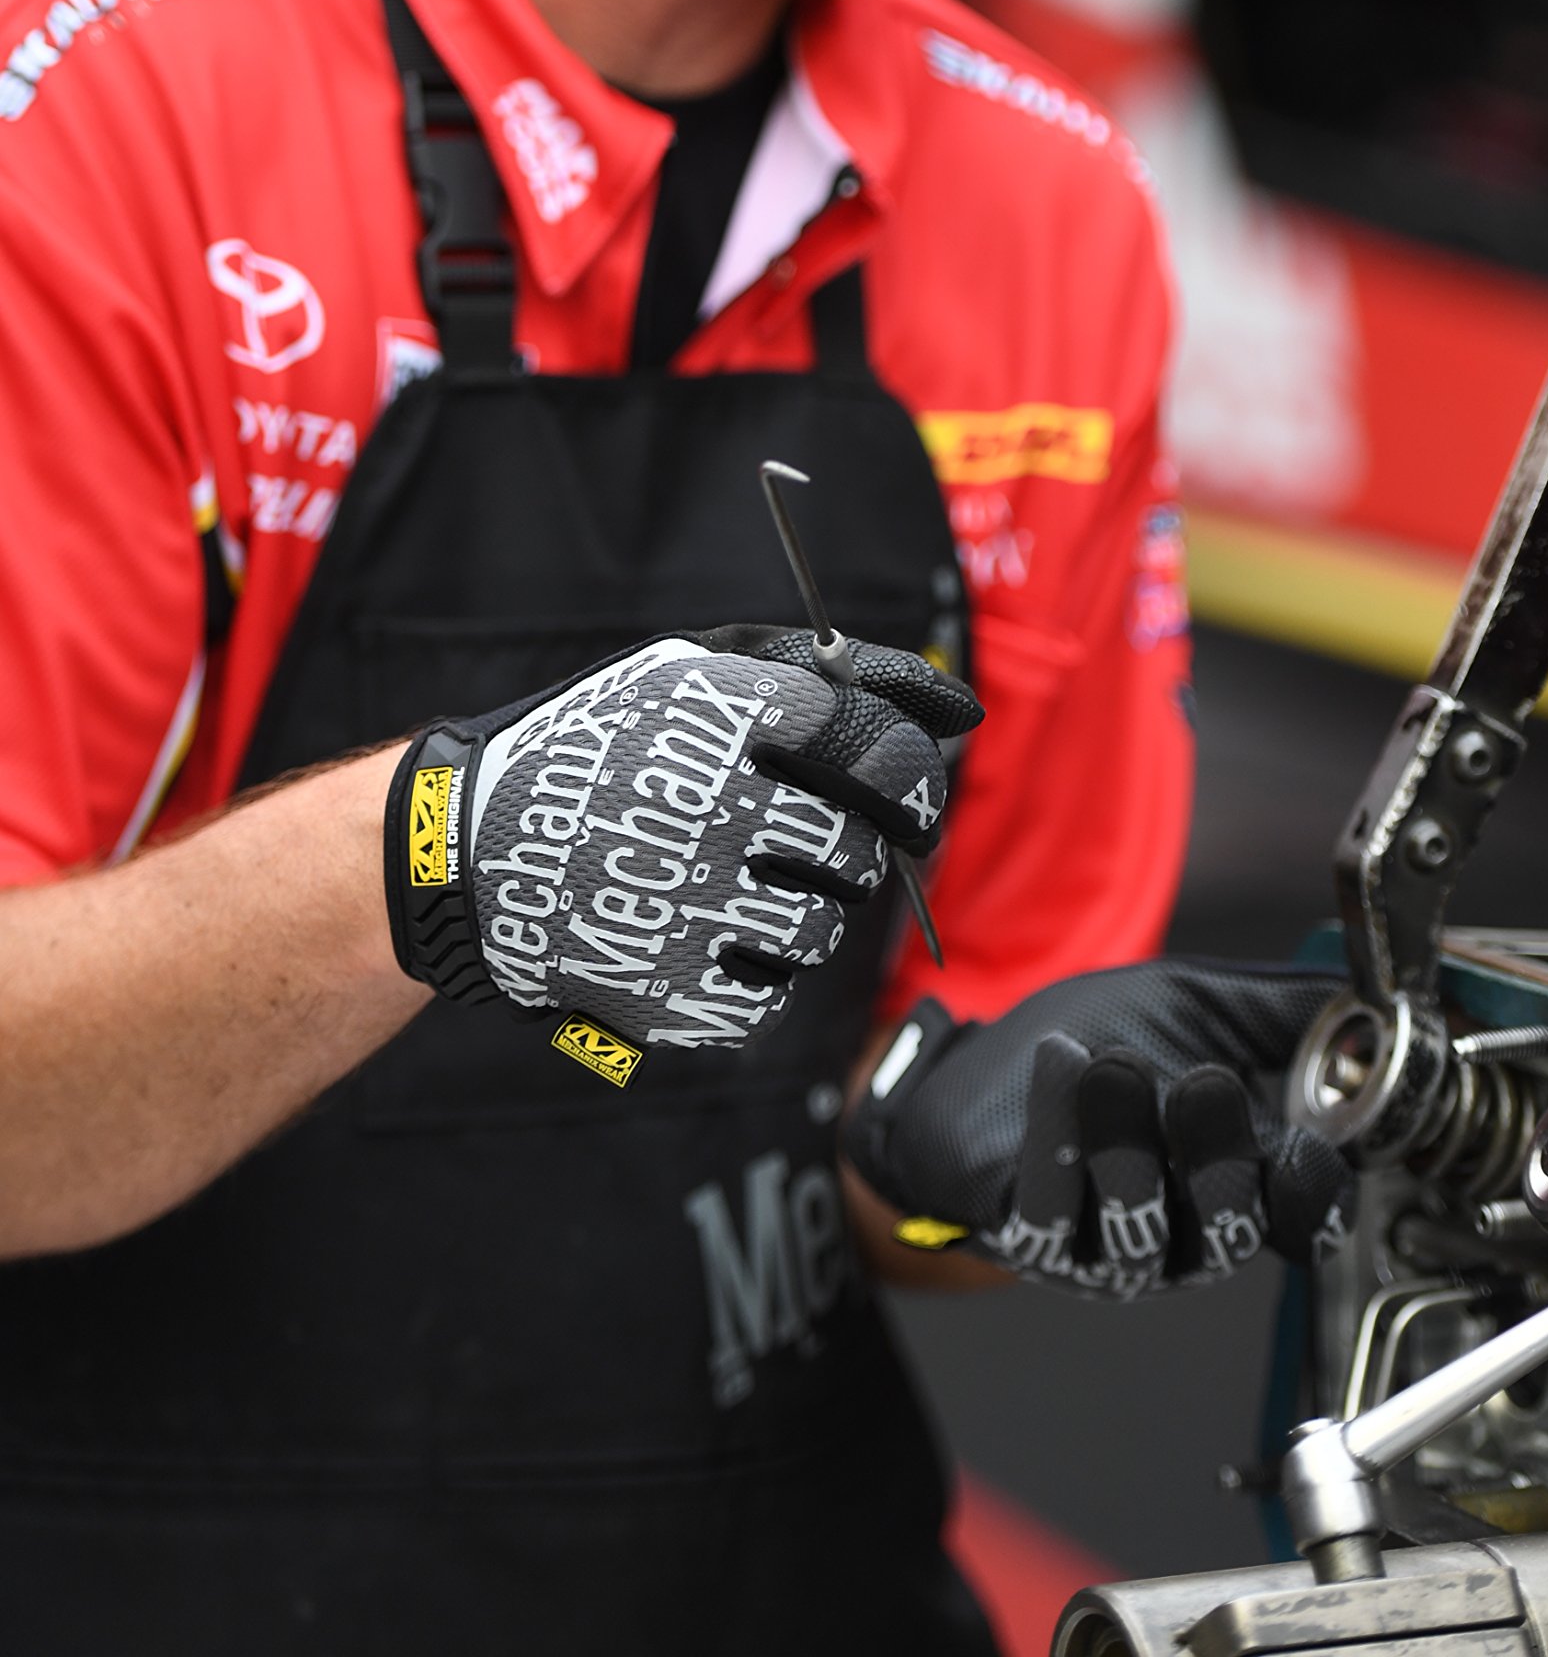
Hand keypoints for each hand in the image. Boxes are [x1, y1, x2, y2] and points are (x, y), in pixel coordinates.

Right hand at [383, 627, 980, 1059]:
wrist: (468, 847)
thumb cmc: (608, 745)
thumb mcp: (700, 672)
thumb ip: (837, 675)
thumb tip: (962, 711)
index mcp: (727, 714)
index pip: (880, 747)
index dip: (905, 775)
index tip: (894, 792)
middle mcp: (716, 805)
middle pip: (861, 847)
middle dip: (846, 846)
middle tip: (793, 838)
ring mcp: (693, 903)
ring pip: (823, 926)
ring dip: (798, 909)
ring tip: (726, 882)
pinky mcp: (673, 988)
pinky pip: (771, 992)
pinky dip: (749, 969)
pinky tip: (697, 931)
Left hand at [842, 959, 1352, 1294]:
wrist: (974, 1074)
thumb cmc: (1087, 1045)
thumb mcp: (1190, 1007)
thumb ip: (1279, 1010)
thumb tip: (1369, 997)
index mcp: (1231, 1184)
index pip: (1300, 1218)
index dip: (1313, 1190)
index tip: (1308, 1137)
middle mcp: (1178, 1232)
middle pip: (1227, 1228)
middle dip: (1221, 1159)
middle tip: (1205, 1085)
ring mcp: (1101, 1245)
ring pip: (1139, 1223)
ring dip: (1127, 1141)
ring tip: (1112, 1068)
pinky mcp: (1029, 1234)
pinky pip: (1052, 1205)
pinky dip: (1058, 1133)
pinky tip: (1059, 1068)